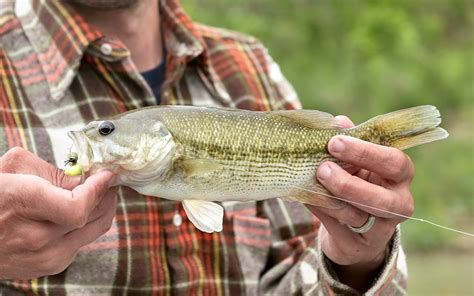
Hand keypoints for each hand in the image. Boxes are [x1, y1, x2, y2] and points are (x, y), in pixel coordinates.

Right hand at [0, 147, 116, 279]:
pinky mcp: (49, 266)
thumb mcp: (13, 167)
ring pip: (94, 230)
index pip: (77, 207)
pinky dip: (86, 225)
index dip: (98, 190)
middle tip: (107, 181)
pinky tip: (77, 213)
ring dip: (101, 210)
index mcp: (22, 204)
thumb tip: (86, 179)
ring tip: (97, 194)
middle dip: (106, 195)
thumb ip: (53, 171)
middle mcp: (35, 237)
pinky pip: (82, 242)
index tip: (107, 174)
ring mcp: (44, 257)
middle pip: (93, 217)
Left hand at [306, 116, 414, 290]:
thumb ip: (350, 143)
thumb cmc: (357, 184)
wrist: (354, 229)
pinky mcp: (359, 245)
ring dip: (331, 196)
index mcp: (400, 176)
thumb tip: (339, 121)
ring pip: (357, 214)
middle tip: (323, 167)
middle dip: (349, 182)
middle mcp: (399, 203)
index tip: (336, 141)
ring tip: (313, 179)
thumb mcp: (357, 162)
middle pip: (380, 198)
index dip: (366, 152)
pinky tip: (305, 195)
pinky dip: (320, 208)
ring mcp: (381, 228)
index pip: (395, 162)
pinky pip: (337, 225)